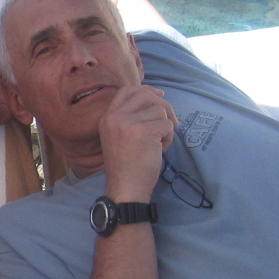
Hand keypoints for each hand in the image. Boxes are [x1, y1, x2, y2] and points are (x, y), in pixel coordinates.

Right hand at [99, 85, 177, 202]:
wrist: (126, 187)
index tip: (159, 96)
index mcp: (107, 118)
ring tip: (159, 143)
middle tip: (171, 121)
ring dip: (166, 126)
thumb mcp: (119, 136)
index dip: (146, 90)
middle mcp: (114, 117)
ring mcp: (127, 123)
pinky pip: (167, 125)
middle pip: (145, 95)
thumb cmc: (127, 166)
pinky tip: (160, 149)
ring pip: (159, 110)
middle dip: (163, 105)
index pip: (126, 91)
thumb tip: (156, 98)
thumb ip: (129, 118)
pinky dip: (169, 137)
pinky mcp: (143, 131)